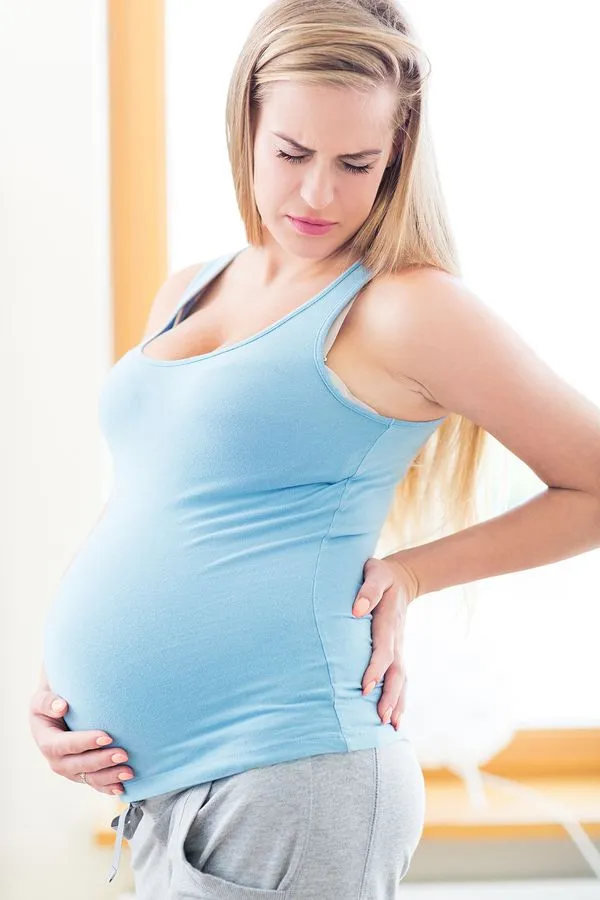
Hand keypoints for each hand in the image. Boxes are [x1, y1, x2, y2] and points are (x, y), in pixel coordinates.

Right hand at [29, 684, 134, 795]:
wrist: (57, 712)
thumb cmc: (52, 702)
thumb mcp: (42, 698)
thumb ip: (48, 701)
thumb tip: (61, 707)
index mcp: (46, 741)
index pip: (63, 745)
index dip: (84, 743)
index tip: (107, 736)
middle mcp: (56, 760)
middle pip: (77, 765)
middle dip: (101, 761)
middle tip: (123, 754)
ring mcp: (69, 770)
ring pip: (88, 778)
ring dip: (109, 777)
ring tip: (129, 772)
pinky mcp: (81, 774)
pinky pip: (94, 783)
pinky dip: (108, 787)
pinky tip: (122, 788)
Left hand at [352, 556, 418, 729]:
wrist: (400, 578)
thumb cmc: (380, 575)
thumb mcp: (375, 573)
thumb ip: (368, 590)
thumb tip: (356, 611)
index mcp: (388, 622)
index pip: (382, 650)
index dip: (375, 669)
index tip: (364, 687)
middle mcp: (396, 639)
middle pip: (396, 672)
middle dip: (389, 696)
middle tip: (381, 719)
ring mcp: (398, 647)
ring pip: (400, 679)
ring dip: (396, 702)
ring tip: (390, 726)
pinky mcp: (396, 653)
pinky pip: (399, 678)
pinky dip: (399, 698)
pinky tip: (393, 719)